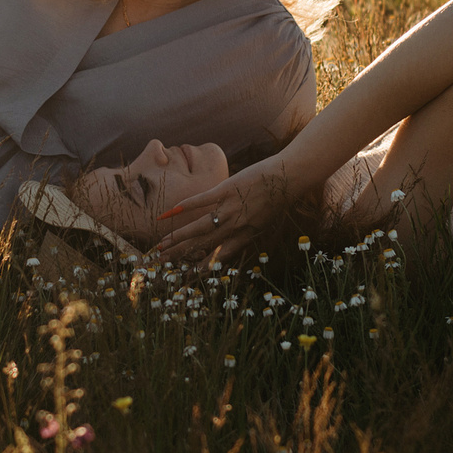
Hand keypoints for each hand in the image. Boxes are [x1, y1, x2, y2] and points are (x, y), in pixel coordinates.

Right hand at [152, 154, 299, 265]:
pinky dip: (186, 206)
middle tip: (164, 260)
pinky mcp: (227, 189)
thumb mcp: (266, 220)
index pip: (221, 255)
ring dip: (179, 236)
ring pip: (200, 226)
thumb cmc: (279, 197)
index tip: (188, 274)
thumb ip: (247, 229)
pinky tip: (171, 212)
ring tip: (163, 244)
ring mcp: (230, 208)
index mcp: (246, 235)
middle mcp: (236, 226)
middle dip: (183, 253)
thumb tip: (233, 236)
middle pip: (204, 243)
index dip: (203, 266)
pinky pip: (203, 200)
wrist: (289, 177)